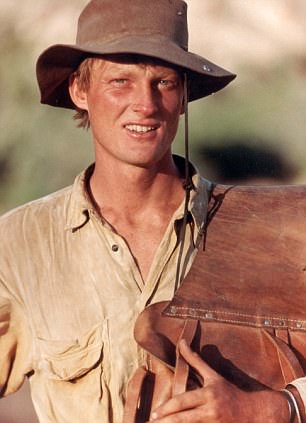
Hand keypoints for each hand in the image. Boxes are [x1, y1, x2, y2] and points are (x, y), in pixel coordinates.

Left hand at [149, 339, 289, 421]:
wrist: (254, 411)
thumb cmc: (229, 392)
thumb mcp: (213, 376)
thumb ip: (195, 360)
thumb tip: (181, 342)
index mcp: (208, 395)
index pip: (183, 402)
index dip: (167, 408)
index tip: (155, 412)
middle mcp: (210, 411)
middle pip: (184, 418)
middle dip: (166, 422)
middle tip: (151, 422)